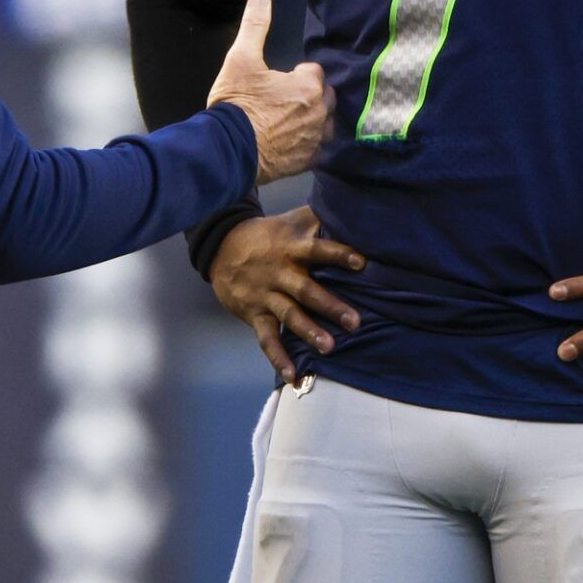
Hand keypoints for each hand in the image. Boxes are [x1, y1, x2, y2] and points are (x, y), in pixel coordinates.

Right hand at [208, 0, 332, 184]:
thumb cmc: (237, 103)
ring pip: (325, 123)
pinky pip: (317, 149)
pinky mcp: (308, 161)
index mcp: (308, 86)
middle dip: (309, 95)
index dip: (297, 74)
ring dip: (313, 119)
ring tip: (290, 120)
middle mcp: (319, 112)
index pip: (314, 71)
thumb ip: (254, 25)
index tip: (280, 80)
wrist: (228, 150)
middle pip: (324, 96)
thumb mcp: (240, 58)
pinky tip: (292, 143)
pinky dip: (308, 145)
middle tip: (283, 99)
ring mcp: (315, 139)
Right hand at [210, 207, 364, 381]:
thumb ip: (317, 218)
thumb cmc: (268, 235)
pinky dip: (278, 358)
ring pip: (289, 315)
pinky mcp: (255, 314)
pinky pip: (267, 338)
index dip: (337, 254)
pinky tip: (293, 376)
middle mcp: (280, 273)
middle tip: (355, 322)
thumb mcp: (290, 222)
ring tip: (329, 348)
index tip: (360, 262)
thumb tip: (351, 207)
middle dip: (330, 305)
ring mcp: (266, 295)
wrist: (221, 247)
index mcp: (291, 248)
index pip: (317, 250)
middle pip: (306, 289)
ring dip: (309, 331)